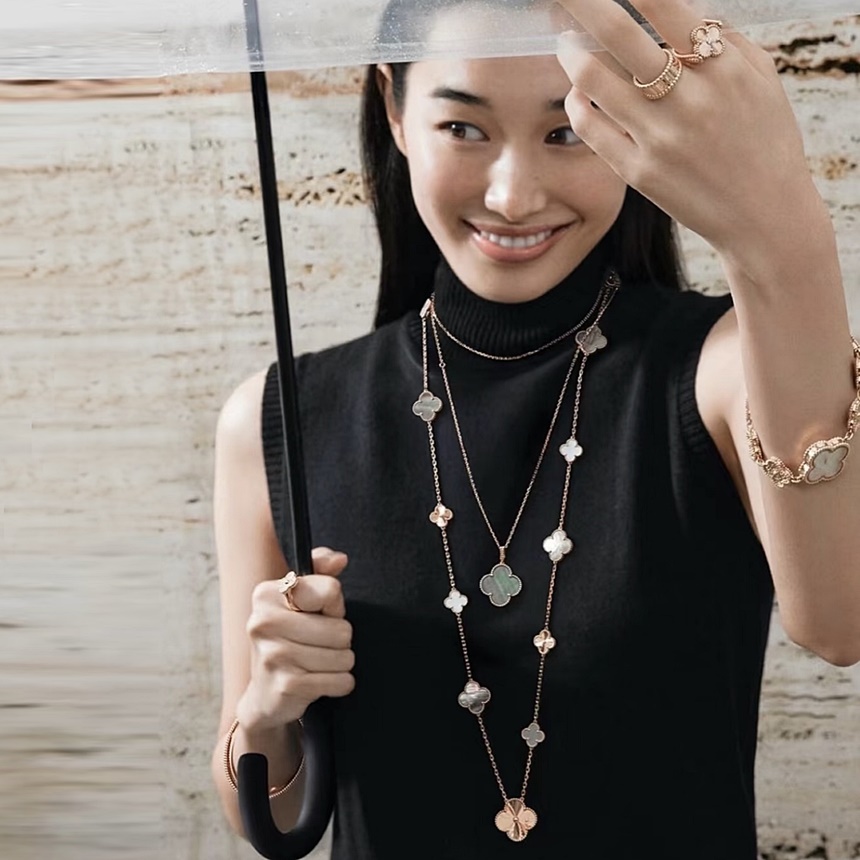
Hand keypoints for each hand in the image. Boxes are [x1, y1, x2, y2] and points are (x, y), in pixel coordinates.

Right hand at [236, 547, 355, 731]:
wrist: (266, 694)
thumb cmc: (290, 639)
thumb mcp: (302, 601)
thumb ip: (321, 573)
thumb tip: (340, 559)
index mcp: (266, 594)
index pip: (331, 591)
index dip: (334, 607)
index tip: (317, 615)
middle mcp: (263, 621)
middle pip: (342, 629)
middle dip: (340, 640)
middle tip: (319, 645)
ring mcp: (273, 655)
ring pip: (343, 656)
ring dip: (340, 663)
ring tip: (319, 663)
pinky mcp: (286, 685)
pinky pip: (340, 681)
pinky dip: (339, 684)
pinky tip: (320, 681)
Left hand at [555, 0, 823, 269]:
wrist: (764, 216)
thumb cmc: (764, 141)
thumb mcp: (761, 79)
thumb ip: (722, 40)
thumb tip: (677, 9)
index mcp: (724, 68)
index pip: (663, 6)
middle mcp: (689, 100)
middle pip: (617, 34)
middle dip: (580, 5)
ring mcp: (659, 139)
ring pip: (592, 80)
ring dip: (571, 54)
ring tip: (568, 45)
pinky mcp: (638, 172)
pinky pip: (590, 127)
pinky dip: (576, 103)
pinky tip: (578, 94)